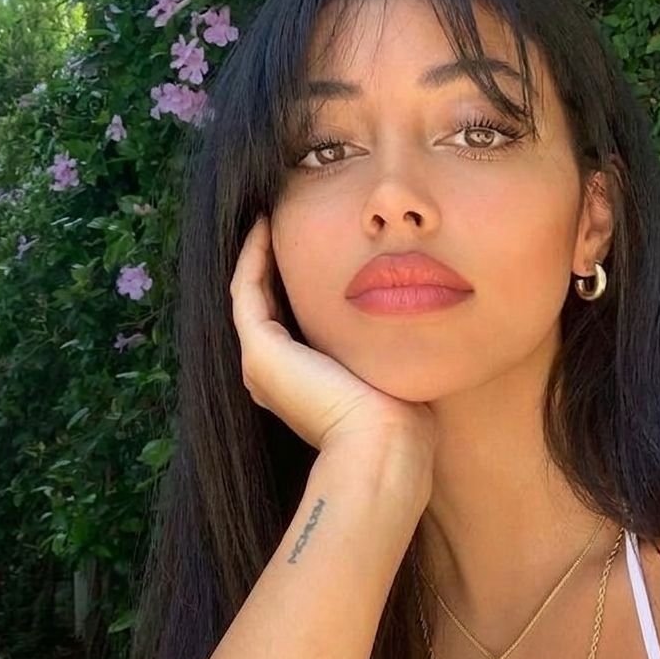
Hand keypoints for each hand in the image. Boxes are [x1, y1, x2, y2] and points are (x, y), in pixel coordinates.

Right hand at [230, 216, 437, 472]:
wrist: (381, 444)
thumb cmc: (397, 415)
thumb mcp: (387, 367)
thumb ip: (384, 343)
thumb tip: (413, 310)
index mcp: (301, 383)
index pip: (291, 320)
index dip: (293, 280)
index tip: (312, 241)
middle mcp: (273, 374)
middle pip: (266, 305)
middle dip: (272, 263)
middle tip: (283, 218)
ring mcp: (261, 362)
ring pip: (251, 293)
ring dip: (257, 253)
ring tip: (269, 214)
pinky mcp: (260, 349)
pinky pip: (247, 288)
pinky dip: (252, 255)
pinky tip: (264, 223)